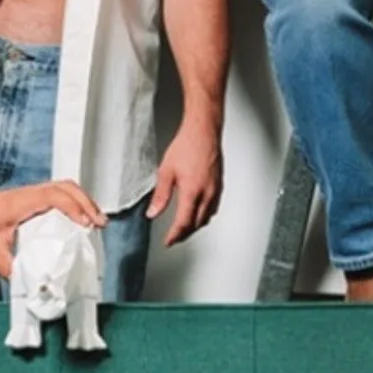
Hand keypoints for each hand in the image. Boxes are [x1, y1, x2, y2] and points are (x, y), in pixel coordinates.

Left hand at [0, 180, 105, 276]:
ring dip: (81, 200)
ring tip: (95, 219)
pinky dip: (71, 201)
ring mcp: (27, 194)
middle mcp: (26, 194)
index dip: (74, 208)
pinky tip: (76, 216)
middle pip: (65, 187)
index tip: (86, 224)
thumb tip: (29, 281)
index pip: (54, 196)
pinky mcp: (27, 199)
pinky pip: (56, 192)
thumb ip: (10, 267)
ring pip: (62, 187)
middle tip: (100, 223)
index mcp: (19, 202)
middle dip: (86, 202)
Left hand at [148, 121, 222, 245]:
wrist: (203, 131)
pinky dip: (205, 215)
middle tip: (174, 237)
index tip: (168, 241)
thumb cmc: (187, 146)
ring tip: (184, 227)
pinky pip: (213, 207)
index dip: (175, 236)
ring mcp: (215, 190)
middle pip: (197, 224)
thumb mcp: (166, 171)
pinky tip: (199, 211)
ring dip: (195, 225)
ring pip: (207, 217)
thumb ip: (160, 195)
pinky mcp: (219, 185)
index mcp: (192, 192)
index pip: (183, 223)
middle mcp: (206, 194)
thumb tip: (153, 213)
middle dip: (185, 234)